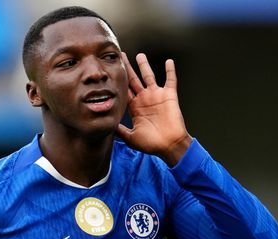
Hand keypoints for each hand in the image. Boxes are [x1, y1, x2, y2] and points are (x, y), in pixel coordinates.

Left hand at [116, 52, 191, 166]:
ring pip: (149, 76)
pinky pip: (170, 80)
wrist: (169, 145)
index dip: (117, 81)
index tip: (110, 71)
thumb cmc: (151, 144)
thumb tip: (106, 125)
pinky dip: (170, 70)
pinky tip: (169, 61)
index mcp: (135, 107)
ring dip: (144, 65)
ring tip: (139, 55)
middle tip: (120, 56)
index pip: (124, 90)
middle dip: (127, 68)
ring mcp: (157, 96)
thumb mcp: (131, 137)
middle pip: (134, 79)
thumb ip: (119, 130)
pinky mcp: (169, 96)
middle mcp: (144, 99)